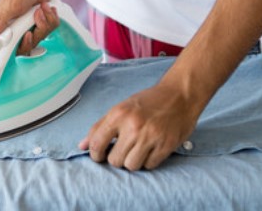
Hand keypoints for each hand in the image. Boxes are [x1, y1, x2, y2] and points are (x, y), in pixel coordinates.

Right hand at [0, 0, 53, 54]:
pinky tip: (46, 7)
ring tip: (41, 7)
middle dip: (37, 29)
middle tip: (36, 15)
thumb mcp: (9, 5)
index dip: (20, 46)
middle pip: (29, 46)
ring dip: (45, 20)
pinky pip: (51, 28)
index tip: (27, 34)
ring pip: (42, 36)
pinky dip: (51, 16)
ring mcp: (29, 28)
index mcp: (5, 28)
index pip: (8, 49)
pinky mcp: (41, 24)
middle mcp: (17, 31)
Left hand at [78, 79, 201, 170]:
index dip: (95, 154)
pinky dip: (148, 161)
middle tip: (123, 149)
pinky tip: (151, 149)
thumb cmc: (148, 101)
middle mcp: (133, 126)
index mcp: (119, 114)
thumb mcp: (121, 108)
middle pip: (115, 160)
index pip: (97, 143)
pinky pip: (149, 166)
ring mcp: (151, 137)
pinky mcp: (166, 146)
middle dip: (117, 157)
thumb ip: (100, 127)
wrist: (179, 94)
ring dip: (132, 161)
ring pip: (131, 166)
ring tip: (137, 149)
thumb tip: (82, 146)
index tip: (99, 155)